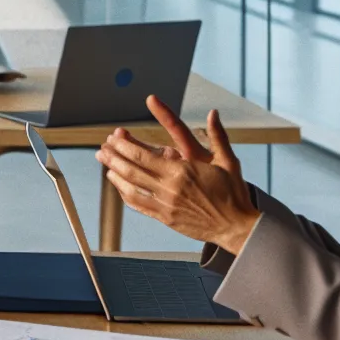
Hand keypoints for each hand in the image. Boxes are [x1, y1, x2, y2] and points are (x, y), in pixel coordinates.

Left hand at [95, 97, 260, 254]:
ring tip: (106, 164)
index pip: (143, 157)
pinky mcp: (166, 219)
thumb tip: (213, 113)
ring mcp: (166, 205)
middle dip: (114, 157)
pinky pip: (140, 205)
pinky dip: (126, 195)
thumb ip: (217, 135)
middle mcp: (170, 188)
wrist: (237, 227)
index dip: (125, 146)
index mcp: (182, 171)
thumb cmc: (234, 194)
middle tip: (102, 149)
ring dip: (116, 175)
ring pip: (132, 188)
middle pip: (132, 171)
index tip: (114, 137)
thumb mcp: (228, 161)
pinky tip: (120, 187)